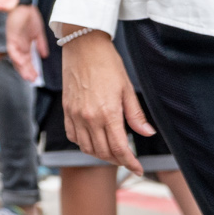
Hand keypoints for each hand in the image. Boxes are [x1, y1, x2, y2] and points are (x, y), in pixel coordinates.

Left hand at [4, 2, 46, 81]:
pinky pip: (12, 50)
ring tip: (28, 76)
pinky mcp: (10, 37)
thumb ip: (41, 44)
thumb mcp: (38, 32)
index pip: (28, 60)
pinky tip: (21, 63)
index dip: (32, 68)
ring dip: (22, 68)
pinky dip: (16, 57)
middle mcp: (19, 45)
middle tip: (33, 80)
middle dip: (27, 71)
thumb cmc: (30, 16)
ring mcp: (14, 42)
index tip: (37, 77)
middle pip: (22, 62)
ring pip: (16, 59)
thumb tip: (45, 56)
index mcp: (25, 45)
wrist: (24, 4)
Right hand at [58, 29, 150, 173]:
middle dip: (117, 160)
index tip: (138, 169)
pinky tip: (93, 140)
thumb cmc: (108, 63)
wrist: (83, 45)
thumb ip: (135, 115)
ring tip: (112, 152)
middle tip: (127, 160)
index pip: (119, 148)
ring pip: (87, 148)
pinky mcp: (67, 110)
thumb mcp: (126, 88)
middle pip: (103, 152)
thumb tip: (147, 133)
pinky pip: (73, 136)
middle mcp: (89, 118)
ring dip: (100, 154)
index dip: (130, 162)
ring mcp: (75, 115)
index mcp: (108, 113)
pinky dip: (84, 144)